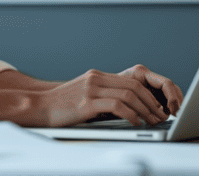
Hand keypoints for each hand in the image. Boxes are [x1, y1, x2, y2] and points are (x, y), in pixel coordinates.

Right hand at [32, 65, 183, 126]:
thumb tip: (127, 107)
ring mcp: (91, 89)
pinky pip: (116, 105)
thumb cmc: (61, 107)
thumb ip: (102, 95)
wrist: (39, 107)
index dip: (147, 95)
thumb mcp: (84, 95)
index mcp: (97, 76)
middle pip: (133, 86)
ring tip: (151, 121)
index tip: (156, 108)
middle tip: (159, 116)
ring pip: (128, 95)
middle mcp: (96, 79)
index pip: (130, 81)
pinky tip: (135, 122)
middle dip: (150, 103)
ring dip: (144, 110)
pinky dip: (130, 114)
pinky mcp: (86, 102)